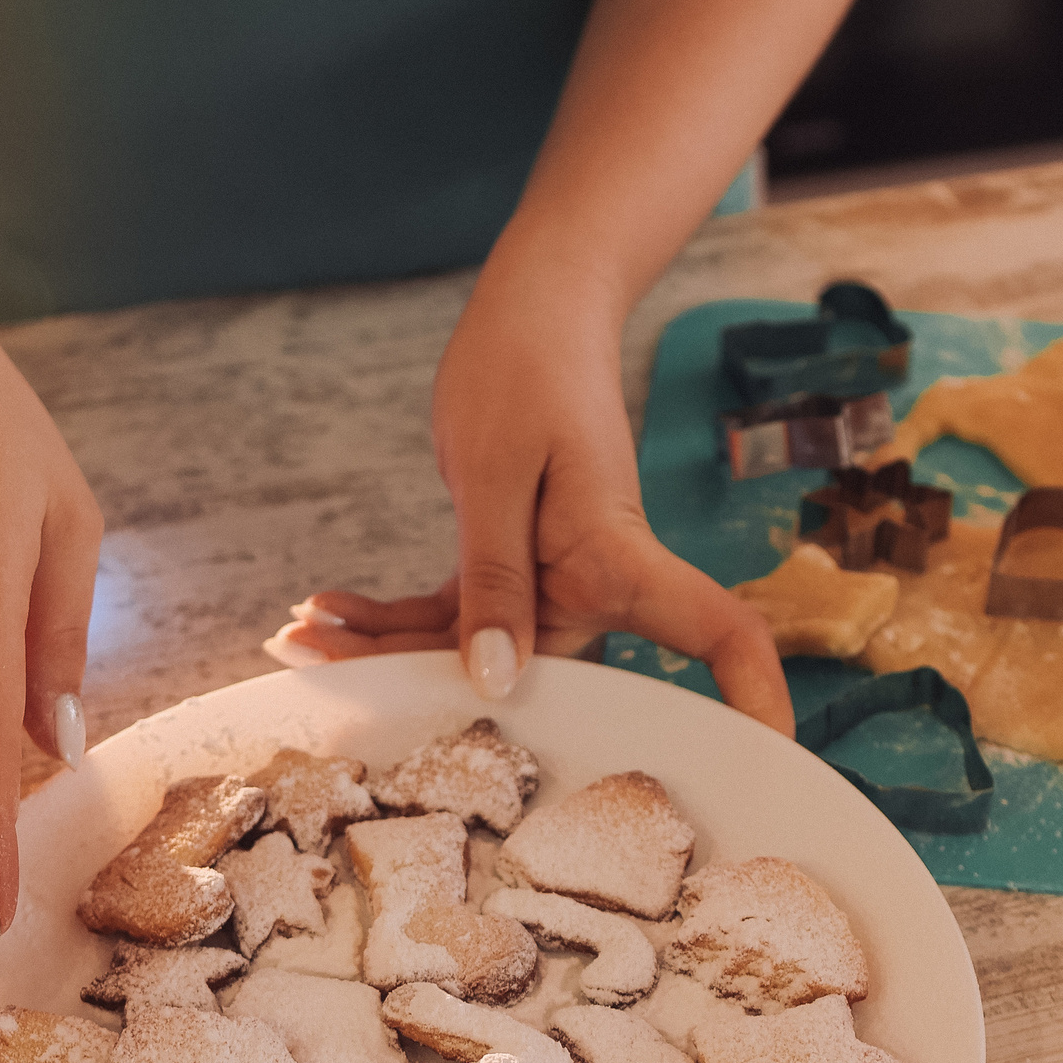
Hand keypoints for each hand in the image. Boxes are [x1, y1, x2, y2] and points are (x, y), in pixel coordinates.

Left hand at [270, 266, 792, 735]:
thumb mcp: (497, 471)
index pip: (719, 637)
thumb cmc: (530, 367)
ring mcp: (555, 583)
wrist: (533, 308)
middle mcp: (598, 584)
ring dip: (385, 651)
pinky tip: (323, 613)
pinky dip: (386, 618)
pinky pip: (451, 616)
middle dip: (435, 691)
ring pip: (474, 651)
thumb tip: (493, 679)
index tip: (768, 754)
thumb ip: (493, 577)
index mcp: (623, 558)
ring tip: (294, 641)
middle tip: (325, 679)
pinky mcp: (511, 568)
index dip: (752, 698)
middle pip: (538, 675)